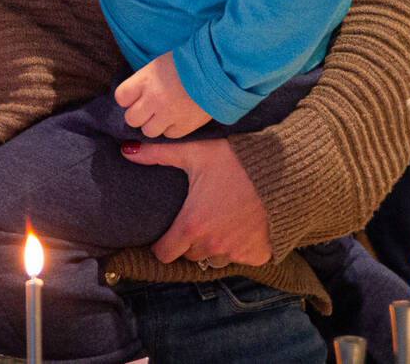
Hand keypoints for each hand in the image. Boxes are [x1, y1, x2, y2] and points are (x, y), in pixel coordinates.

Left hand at [114, 53, 210, 137]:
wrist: (217, 70)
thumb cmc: (187, 63)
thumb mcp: (159, 64)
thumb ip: (144, 81)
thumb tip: (133, 96)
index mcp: (145, 79)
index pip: (121, 97)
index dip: (128, 97)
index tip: (135, 95)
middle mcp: (154, 99)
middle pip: (131, 118)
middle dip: (138, 114)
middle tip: (149, 107)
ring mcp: (169, 114)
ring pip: (148, 131)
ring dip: (154, 124)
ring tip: (164, 113)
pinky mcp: (184, 126)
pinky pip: (169, 135)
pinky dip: (172, 128)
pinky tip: (178, 116)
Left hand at [120, 138, 272, 267]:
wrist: (283, 171)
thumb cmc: (235, 161)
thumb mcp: (194, 153)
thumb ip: (158, 154)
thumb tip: (126, 150)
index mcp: (191, 225)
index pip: (164, 254)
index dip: (162, 245)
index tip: (165, 235)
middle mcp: (211, 245)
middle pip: (189, 255)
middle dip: (189, 241)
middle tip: (196, 219)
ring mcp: (235, 253)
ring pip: (214, 259)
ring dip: (213, 246)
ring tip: (219, 221)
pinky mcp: (257, 255)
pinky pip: (240, 258)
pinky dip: (239, 247)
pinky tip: (241, 226)